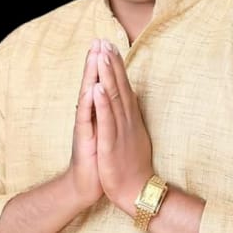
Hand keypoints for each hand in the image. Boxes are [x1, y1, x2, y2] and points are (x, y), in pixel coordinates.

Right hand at [68, 39, 102, 207]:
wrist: (87, 185)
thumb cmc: (100, 156)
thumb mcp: (106, 131)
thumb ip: (108, 112)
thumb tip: (113, 96)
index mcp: (98, 112)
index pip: (101, 82)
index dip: (105, 63)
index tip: (108, 43)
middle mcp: (90, 115)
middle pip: (93, 82)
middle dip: (96, 61)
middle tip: (98, 40)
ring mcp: (86, 125)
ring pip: (89, 95)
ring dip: (92, 75)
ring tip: (94, 55)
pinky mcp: (85, 139)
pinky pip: (87, 118)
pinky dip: (90, 103)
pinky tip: (92, 89)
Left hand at [93, 39, 152, 213]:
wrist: (136, 192)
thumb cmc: (132, 163)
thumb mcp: (133, 134)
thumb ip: (130, 115)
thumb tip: (131, 98)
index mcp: (130, 117)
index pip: (123, 86)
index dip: (117, 66)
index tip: (110, 46)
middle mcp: (127, 119)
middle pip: (119, 86)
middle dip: (111, 63)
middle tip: (104, 41)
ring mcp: (120, 130)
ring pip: (113, 98)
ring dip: (107, 76)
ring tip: (101, 55)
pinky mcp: (112, 144)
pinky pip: (106, 121)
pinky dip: (101, 103)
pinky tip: (96, 88)